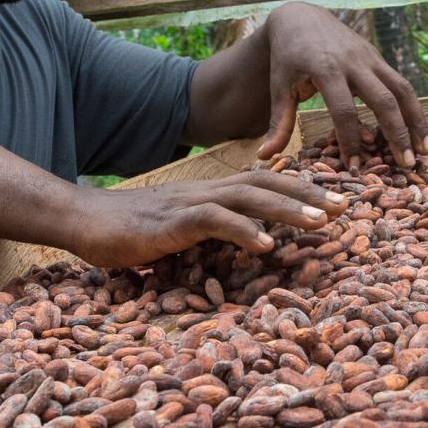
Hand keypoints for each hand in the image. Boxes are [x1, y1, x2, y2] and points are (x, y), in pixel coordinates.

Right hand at [64, 170, 347, 267]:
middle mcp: (206, 192)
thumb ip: (212, 229)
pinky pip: (212, 222)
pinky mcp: (171, 223)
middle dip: (308, 194)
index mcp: (211, 193)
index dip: (301, 187)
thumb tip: (248, 240)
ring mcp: (189, 204)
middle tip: (345, 207)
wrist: (81, 221)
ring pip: (247, 198)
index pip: (264, 182)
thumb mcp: (180, 228)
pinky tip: (266, 245)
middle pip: (266, 183)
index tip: (335, 200)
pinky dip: (242, 231)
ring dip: (287, 208)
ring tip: (320, 222)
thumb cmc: (129, 231)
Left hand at [255, 2, 427, 168]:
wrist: (301, 18)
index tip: (354, 168)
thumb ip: (279, 122)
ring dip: (416, 121)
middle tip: (406, 165)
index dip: (351, 141)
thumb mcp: (280, 87)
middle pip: (383, 100)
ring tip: (425, 152)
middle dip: (397, 134)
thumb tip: (265, 156)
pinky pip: (403, 85)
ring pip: (402, 90)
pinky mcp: (379, 59)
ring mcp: (370, 58)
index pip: (343, 110)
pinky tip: (422, 133)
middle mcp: (353, 63)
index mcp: (326, 69)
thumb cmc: (287, 58)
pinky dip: (415, 109)